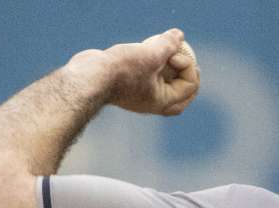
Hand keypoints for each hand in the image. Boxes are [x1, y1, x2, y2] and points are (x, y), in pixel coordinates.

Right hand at [66, 28, 199, 115]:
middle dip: (186, 74)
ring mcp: (140, 94)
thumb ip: (168, 44)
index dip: (187, 65)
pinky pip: (147, 75)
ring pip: (163, 83)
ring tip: (165, 49)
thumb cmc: (120, 71)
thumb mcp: (151, 54)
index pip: (190, 85)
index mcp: (163, 102)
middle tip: (185, 56)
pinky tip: (146, 48)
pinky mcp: (128, 84)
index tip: (173, 53)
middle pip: (181, 93)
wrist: (89, 76)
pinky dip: (151, 63)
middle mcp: (153, 102)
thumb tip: (179, 35)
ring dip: (167, 67)